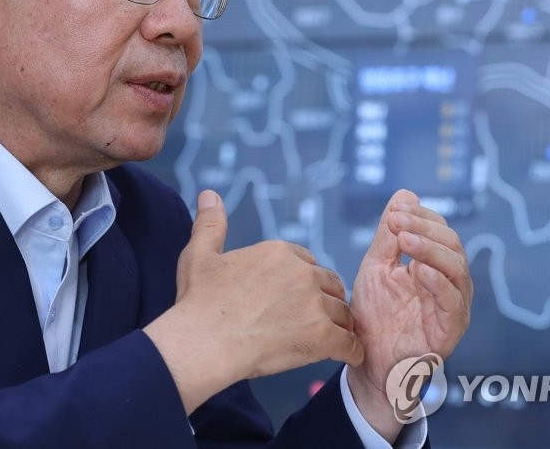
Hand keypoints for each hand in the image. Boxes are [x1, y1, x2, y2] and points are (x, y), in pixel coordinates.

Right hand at [145, 190, 363, 412]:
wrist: (202, 343)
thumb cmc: (198, 302)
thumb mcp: (199, 254)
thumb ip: (210, 224)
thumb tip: (209, 194)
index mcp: (279, 252)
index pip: (308, 262)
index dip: (304, 280)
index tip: (296, 297)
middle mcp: (302, 273)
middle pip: (329, 285)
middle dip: (325, 300)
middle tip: (314, 319)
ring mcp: (314, 304)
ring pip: (342, 314)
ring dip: (338, 326)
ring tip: (332, 339)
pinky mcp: (321, 337)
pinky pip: (349, 344)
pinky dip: (351, 352)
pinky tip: (348, 356)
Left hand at [347, 190, 472, 440]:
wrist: (368, 360)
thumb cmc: (374, 315)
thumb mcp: (376, 266)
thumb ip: (388, 235)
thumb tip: (404, 194)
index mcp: (433, 263)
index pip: (438, 229)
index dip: (420, 216)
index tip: (395, 211)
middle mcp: (448, 280)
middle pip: (451, 243)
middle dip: (424, 227)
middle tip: (396, 222)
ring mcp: (453, 304)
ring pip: (457, 268)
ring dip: (430, 249)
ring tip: (404, 240)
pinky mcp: (451, 328)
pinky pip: (454, 301)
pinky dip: (439, 282)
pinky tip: (418, 270)